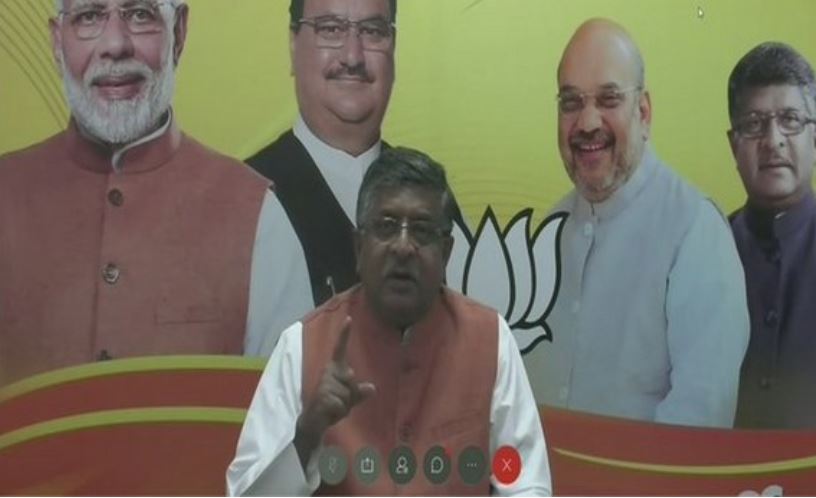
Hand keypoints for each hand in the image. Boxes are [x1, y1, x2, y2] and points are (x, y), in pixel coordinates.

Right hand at [297, 316, 375, 441]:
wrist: (313, 422)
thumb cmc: (331, 406)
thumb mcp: (348, 400)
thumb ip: (359, 393)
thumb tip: (372, 388)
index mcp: (334, 369)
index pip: (340, 349)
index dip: (344, 334)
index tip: (349, 318)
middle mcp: (328, 372)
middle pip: (352, 380)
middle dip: (350, 396)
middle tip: (338, 402)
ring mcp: (324, 383)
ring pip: (348, 394)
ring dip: (344, 406)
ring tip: (333, 408)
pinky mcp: (322, 396)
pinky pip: (342, 405)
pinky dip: (339, 412)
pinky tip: (330, 413)